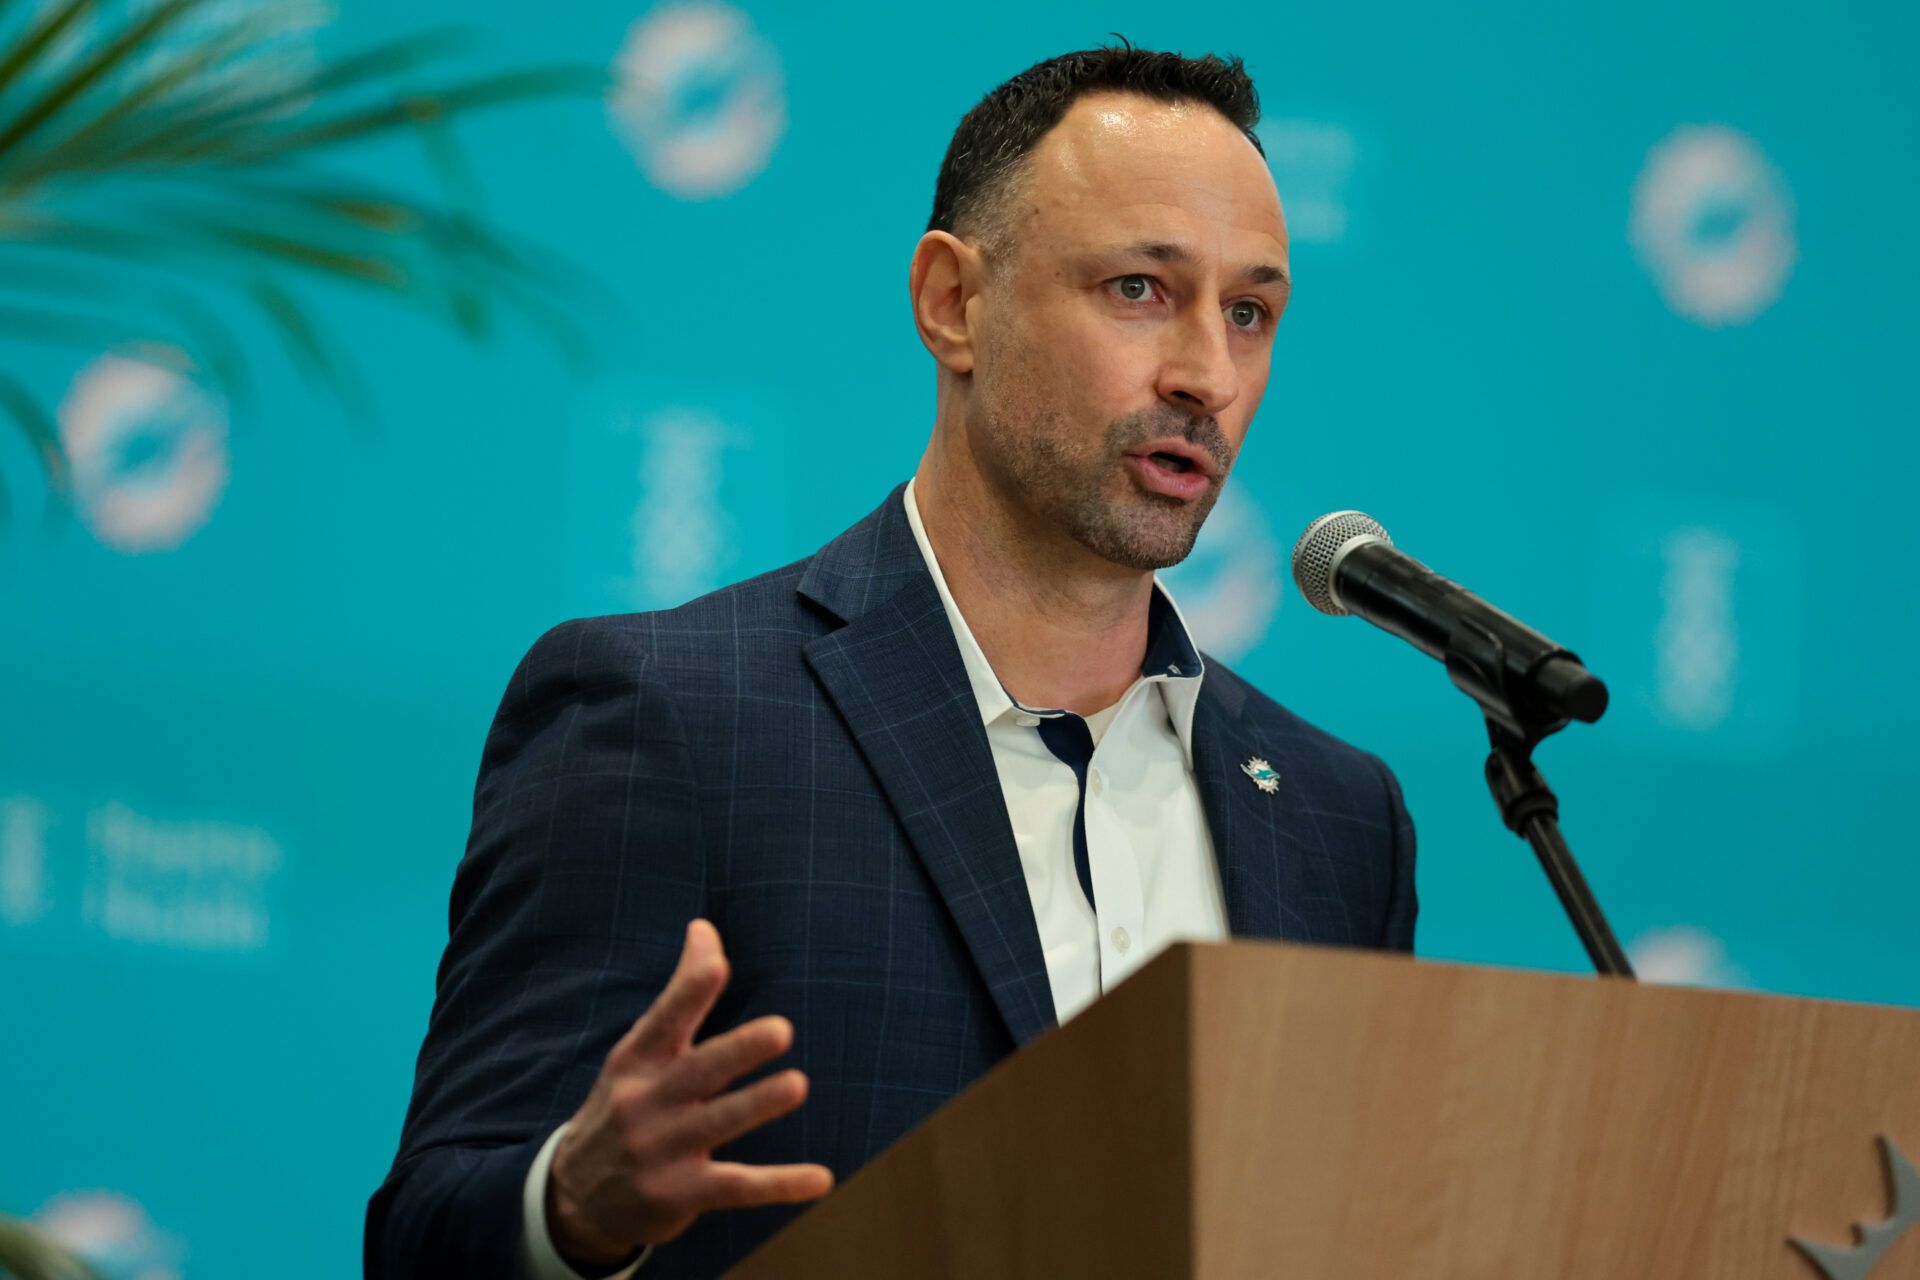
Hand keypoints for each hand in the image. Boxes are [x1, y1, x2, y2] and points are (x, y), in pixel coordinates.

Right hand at [545, 919, 832, 1270]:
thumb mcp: (640, 1051)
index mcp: (637, 1060)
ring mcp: (661, 1151)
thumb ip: (680, 994)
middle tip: (782, 1030)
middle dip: (738, 1050)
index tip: (718, 965)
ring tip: (798, 1085)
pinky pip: (737, 1187)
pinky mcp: (680, 1195)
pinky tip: (820, 1179)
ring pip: (718, 1124)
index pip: (665, 1020)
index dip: (690, 992)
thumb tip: (705, 927)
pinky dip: (780, 1184)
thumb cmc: (626, 1104)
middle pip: (697, 1071)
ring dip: (757, 1104)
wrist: (574, 1199)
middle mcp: (645, 1102)